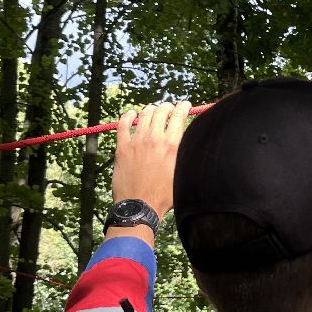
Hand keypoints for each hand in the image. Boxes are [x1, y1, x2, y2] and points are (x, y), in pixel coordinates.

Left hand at [112, 101, 191, 217]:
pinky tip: (131, 114)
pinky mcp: (122, 148)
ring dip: (150, 109)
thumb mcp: (182, 174)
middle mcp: (154, 139)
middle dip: (167, 106)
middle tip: (168, 108)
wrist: (140, 206)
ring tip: (152, 109)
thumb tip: (190, 143)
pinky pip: (123, 125)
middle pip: (161, 112)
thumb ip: (185, 155)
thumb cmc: (164, 195)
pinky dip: (127, 116)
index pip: (179, 116)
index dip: (183, 107)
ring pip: (144, 115)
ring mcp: (136, 142)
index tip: (184, 105)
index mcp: (172, 145)